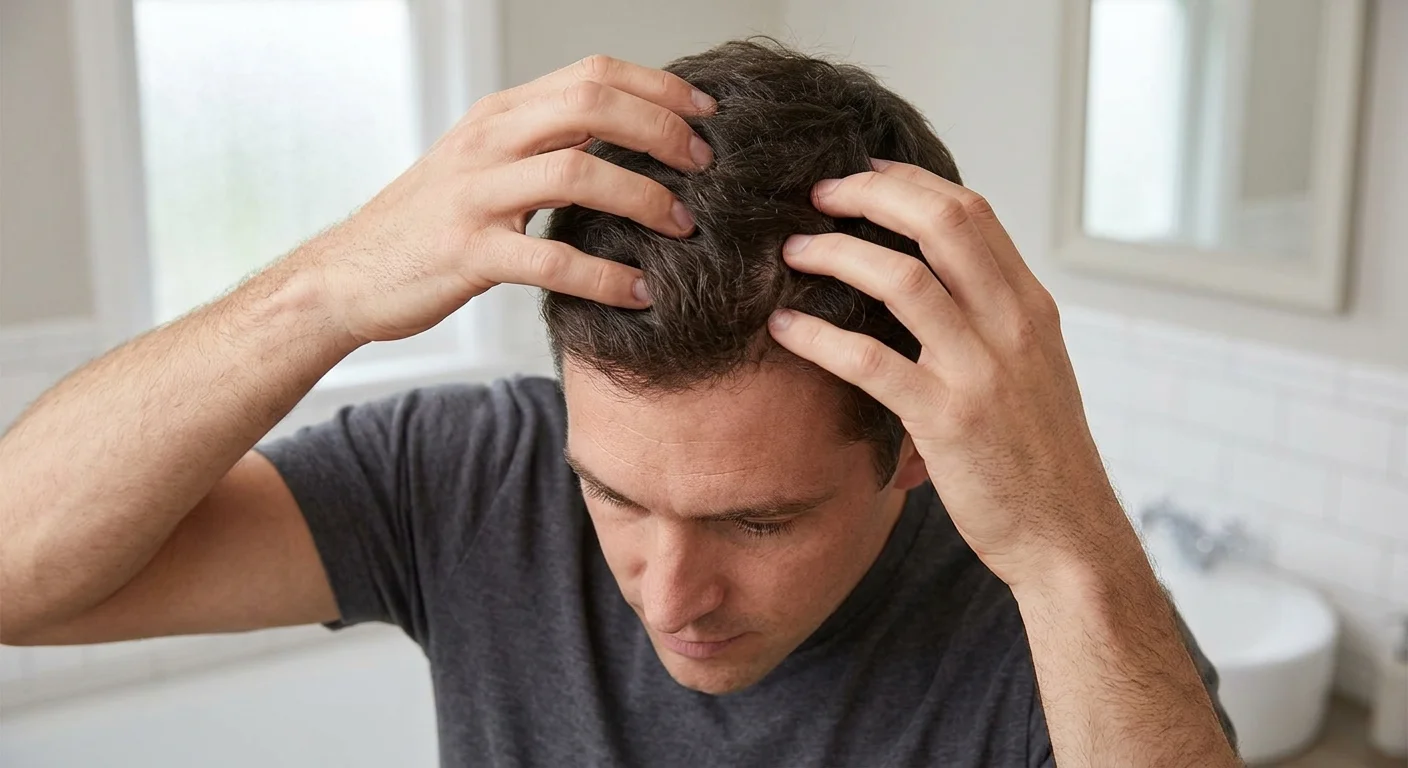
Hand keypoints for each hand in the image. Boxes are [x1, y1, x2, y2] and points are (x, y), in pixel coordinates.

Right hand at [290, 55, 715, 345]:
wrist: (348, 275)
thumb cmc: (429, 225)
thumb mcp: (486, 165)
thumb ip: (547, 146)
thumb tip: (628, 139)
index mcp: (500, 114)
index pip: (593, 73)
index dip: (658, 89)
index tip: (706, 115)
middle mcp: (489, 141)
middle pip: (593, 105)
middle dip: (663, 131)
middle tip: (706, 165)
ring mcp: (476, 195)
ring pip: (579, 173)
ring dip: (646, 199)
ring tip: (685, 226)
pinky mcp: (468, 253)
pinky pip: (552, 260)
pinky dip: (607, 277)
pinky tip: (639, 292)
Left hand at [766, 159, 1123, 589]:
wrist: (1066, 536)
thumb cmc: (1037, 457)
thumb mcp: (1030, 370)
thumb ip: (988, 321)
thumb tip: (932, 281)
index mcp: (1030, 306)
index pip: (971, 212)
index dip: (909, 181)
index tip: (862, 172)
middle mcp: (1012, 325)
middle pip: (940, 222)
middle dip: (870, 194)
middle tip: (818, 193)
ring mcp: (981, 371)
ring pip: (902, 278)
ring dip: (837, 253)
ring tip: (792, 252)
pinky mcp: (946, 420)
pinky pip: (869, 360)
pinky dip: (818, 336)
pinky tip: (784, 328)